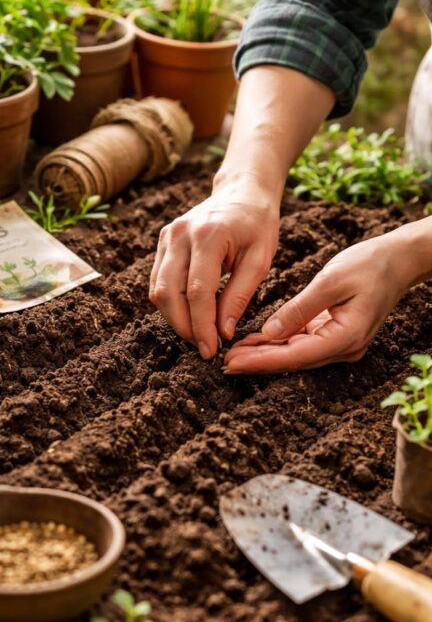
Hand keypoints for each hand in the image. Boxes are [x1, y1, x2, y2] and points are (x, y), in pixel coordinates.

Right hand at [150, 180, 279, 358]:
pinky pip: (158, 280)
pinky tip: (189, 312)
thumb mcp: (261, 258)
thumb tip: (224, 331)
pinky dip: (170, 302)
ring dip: (174, 317)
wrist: (241, 190)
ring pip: (157, 289)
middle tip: (202, 346)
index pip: (197, 291)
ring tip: (196, 333)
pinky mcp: (162, 241)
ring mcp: (167, 236)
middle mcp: (180, 235)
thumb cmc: (257, 223)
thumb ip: (240, 295)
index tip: (212, 349)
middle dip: (183, 326)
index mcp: (209, 236)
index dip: (202, 325)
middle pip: (168, 293)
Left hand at [223, 228, 426, 373]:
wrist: (398, 259)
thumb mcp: (330, 282)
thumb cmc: (368, 265)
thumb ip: (299, 309)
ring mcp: (341, 343)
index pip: (294, 356)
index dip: (261, 361)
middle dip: (257, 362)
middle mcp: (344, 347)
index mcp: (345, 337)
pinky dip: (278, 343)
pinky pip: (302, 343)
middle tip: (223, 362)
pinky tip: (254, 341)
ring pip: (295, 354)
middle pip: (293, 360)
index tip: (231, 362)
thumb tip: (269, 333)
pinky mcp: (335, 334)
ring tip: (232, 354)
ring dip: (265, 354)